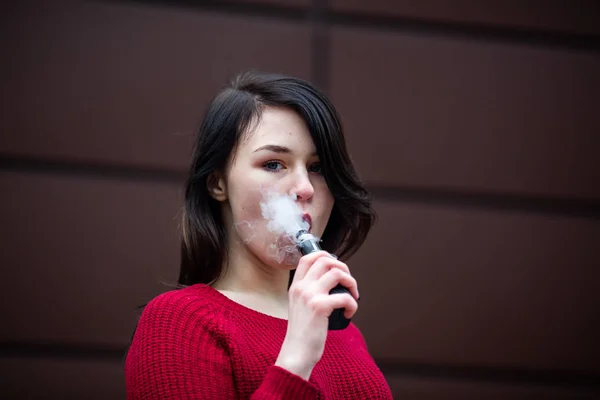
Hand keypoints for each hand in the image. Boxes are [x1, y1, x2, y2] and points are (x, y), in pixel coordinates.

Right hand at [275, 251, 358, 379]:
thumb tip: (332, 281)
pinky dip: (353, 304)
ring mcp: (310, 295)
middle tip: (349, 283)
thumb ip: (309, 292)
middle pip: (325, 260)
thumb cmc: (302, 332)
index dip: (325, 255)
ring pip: (337, 273)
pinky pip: (345, 296)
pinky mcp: (320, 306)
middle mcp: (301, 287)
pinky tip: (349, 313)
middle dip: (343, 267)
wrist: (296, 352)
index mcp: (295, 286)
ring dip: (351, 282)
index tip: (336, 267)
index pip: (308, 257)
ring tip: (353, 296)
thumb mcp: (299, 306)